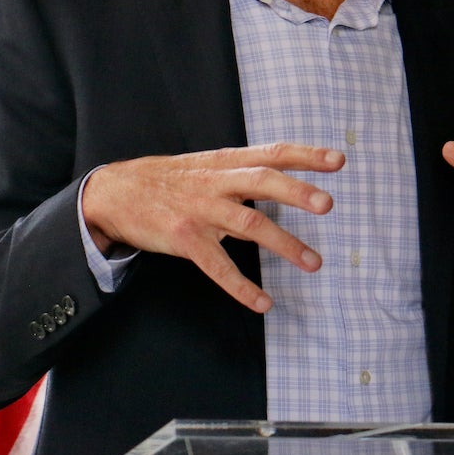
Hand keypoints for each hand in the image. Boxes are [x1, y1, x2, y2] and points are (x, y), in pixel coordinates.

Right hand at [81, 142, 342, 312]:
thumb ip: (242, 178)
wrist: (115, 192)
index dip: (306, 155)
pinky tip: (264, 302)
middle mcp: (216, 182)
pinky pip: (218, 266)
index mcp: (225, 162)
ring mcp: (200, 211)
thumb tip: (280, 192)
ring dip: (285, 244)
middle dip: (297, 192)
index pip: (272, 152)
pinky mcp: (184, 239)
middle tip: (329, 204)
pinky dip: (242, 286)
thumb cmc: (169, 181)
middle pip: (263, 181)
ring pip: (249, 225)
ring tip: (314, 262)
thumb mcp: (206, 168)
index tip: (338, 160)